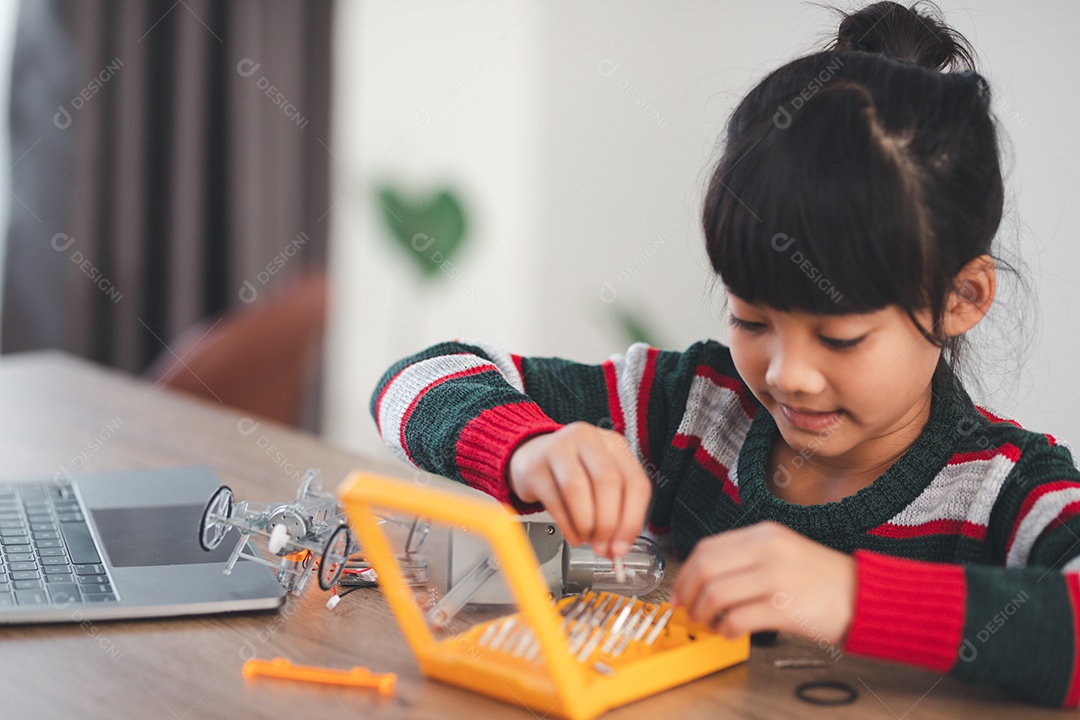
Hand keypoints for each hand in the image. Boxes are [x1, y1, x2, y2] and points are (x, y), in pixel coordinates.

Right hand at [507, 422, 651, 557]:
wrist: (531, 456)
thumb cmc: (571, 471)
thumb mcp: (599, 481)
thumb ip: (615, 512)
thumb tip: (617, 547)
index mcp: (613, 444)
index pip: (635, 482)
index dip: (632, 520)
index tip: (623, 545)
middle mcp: (588, 440)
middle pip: (608, 481)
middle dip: (608, 523)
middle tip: (603, 545)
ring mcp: (559, 449)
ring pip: (578, 488)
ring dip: (586, 523)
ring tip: (586, 538)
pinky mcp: (535, 466)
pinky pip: (554, 499)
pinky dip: (566, 525)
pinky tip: (572, 534)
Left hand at [671, 521, 855, 646]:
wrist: (864, 595)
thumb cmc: (822, 579)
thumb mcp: (783, 551)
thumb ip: (746, 558)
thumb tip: (704, 579)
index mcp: (763, 534)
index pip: (706, 548)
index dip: (686, 573)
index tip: (680, 592)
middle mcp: (767, 551)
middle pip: (705, 569)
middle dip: (688, 595)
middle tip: (688, 611)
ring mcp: (775, 578)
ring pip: (715, 594)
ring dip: (704, 615)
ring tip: (710, 624)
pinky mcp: (784, 607)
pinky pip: (737, 619)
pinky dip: (725, 629)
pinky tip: (730, 632)